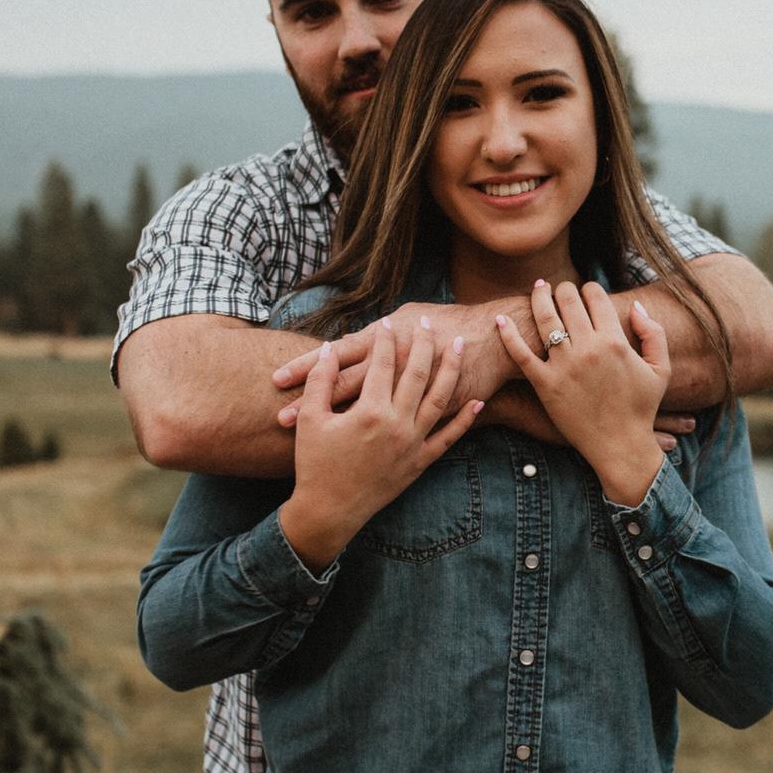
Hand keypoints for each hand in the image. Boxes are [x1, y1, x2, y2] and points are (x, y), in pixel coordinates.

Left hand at [272, 301, 520, 428]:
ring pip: (363, 420)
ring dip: (333, 425)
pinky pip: (379, 440)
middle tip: (280, 416)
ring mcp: (411, 414)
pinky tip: (351, 456)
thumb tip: (344, 339)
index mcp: (390, 353)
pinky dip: (374, 448)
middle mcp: (397, 386)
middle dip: (310, 405)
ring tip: (302, 435)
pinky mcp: (428, 432)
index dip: (308, 368)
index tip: (277, 380)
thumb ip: (379, 330)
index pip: (339, 361)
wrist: (496, 338)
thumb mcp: (410, 316)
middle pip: (344, 393)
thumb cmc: (451, 322)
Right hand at [278, 321, 482, 571]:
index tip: (390, 321)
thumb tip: (330, 348)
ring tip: (458, 346)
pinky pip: (449, 437)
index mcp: (370, 412)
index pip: (382, 364)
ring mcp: (413, 443)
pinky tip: (477, 402)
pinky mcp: (421, 462)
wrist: (330, 511)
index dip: (386, 339)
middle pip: (417, 373)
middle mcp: (398, 424)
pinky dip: (465, 420)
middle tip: (427, 322)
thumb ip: (321, 380)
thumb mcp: (311, 419)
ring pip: (439, 398)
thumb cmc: (315, 465)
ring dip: (451, 370)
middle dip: (423, 344)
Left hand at [495, 281, 668, 505]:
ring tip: (538, 289)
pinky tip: (500, 320)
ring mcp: (564, 366)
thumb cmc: (642, 408)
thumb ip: (653, 333)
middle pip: (567, 300)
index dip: (590, 288)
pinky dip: (507, 334)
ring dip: (538, 297)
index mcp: (615, 341)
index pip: (595, 296)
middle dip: (563, 288)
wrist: (621, 446)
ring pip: (544, 318)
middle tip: (560, 289)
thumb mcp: (660, 369)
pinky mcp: (545, 385)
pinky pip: (520, 354)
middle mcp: (588, 349)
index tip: (587, 292)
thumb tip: (634, 306)